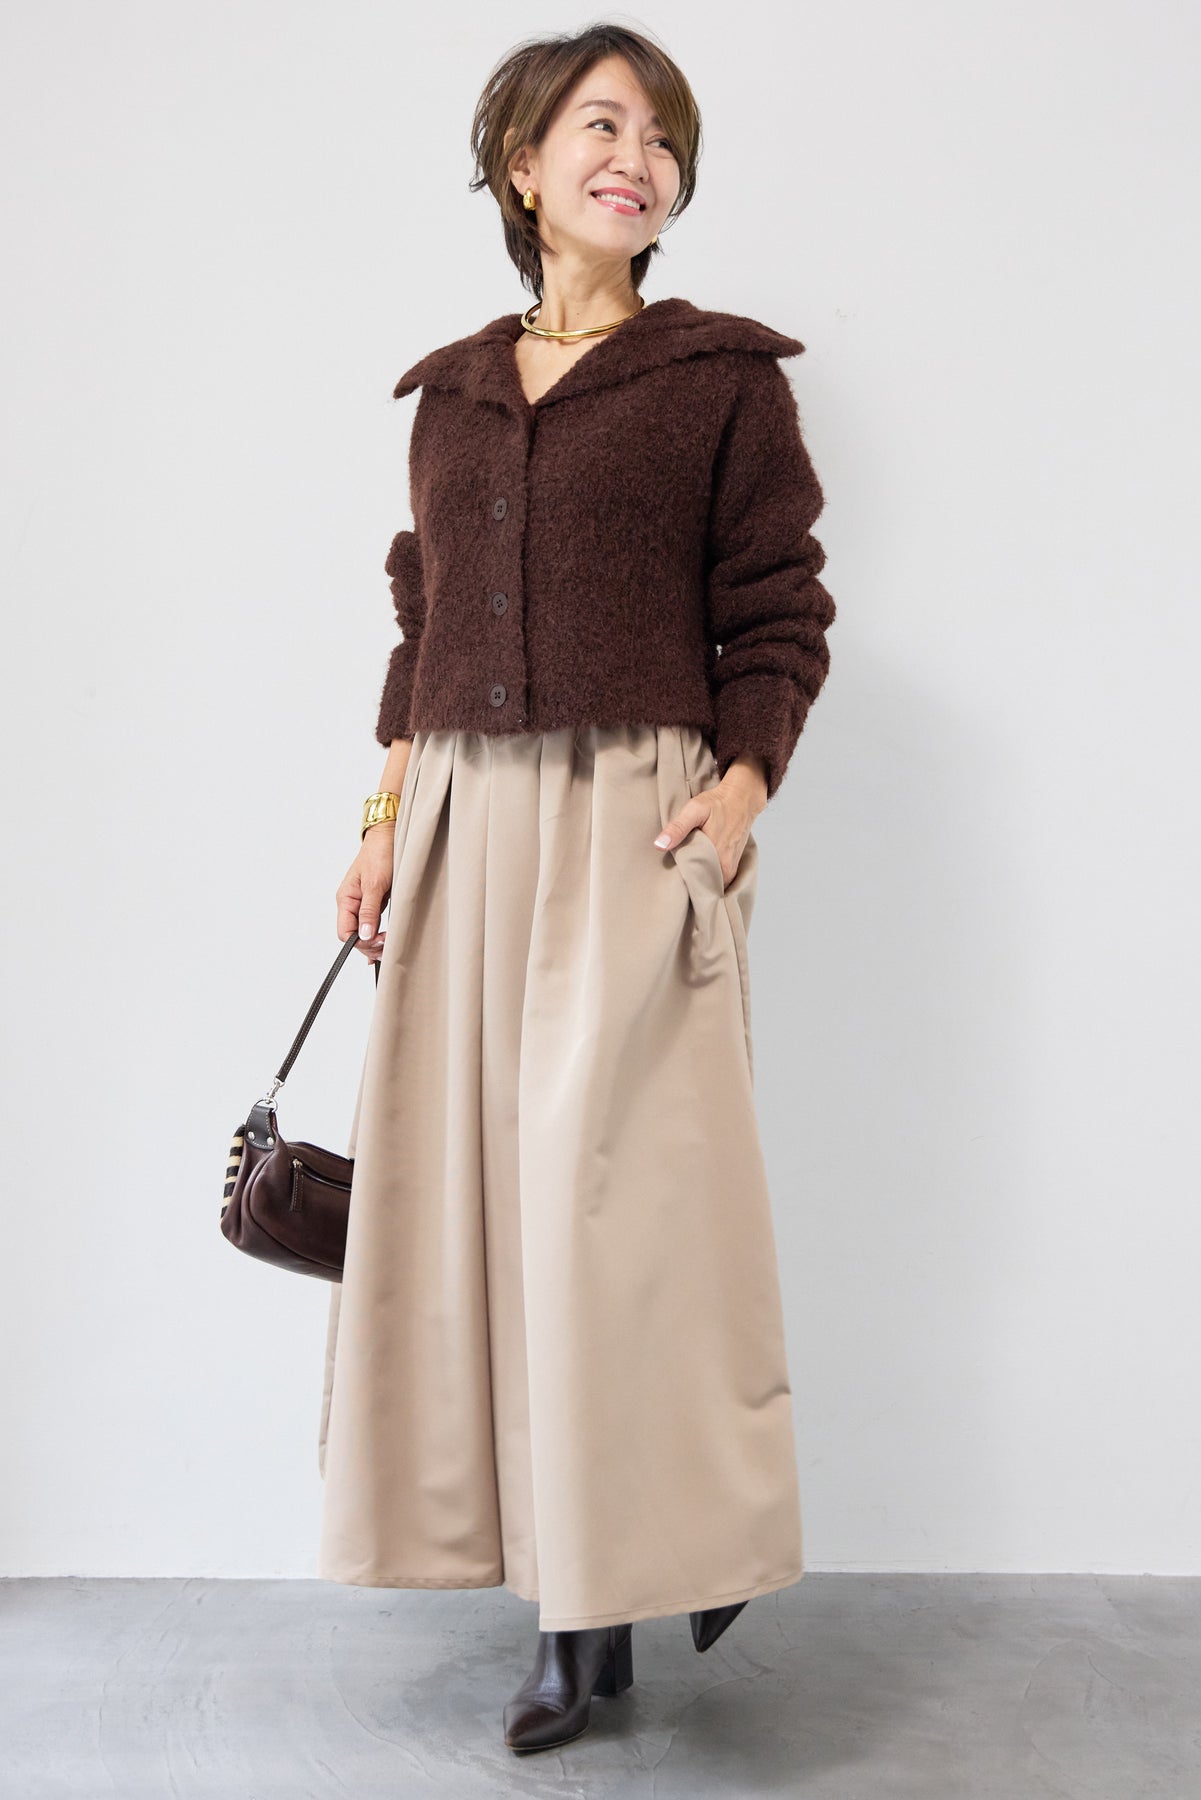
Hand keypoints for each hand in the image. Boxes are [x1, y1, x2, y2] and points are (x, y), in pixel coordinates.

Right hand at [336, 822, 394, 960]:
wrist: (388, 838)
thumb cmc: (379, 855)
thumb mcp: (375, 884)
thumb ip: (368, 911)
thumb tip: (364, 935)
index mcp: (345, 899)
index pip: (345, 932)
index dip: (360, 942)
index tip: (379, 942)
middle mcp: (351, 903)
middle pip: (353, 935)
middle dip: (369, 944)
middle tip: (387, 945)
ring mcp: (361, 903)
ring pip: (363, 931)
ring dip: (374, 941)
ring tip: (388, 944)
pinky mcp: (372, 902)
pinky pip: (371, 923)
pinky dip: (377, 934)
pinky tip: (383, 942)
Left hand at [652, 761, 764, 888]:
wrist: (742, 799)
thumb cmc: (718, 803)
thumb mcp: (695, 809)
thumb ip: (678, 828)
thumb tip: (659, 845)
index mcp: (716, 856)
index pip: (693, 882)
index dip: (679, 880)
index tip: (671, 874)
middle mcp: (726, 867)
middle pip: (702, 885)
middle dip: (688, 882)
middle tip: (676, 871)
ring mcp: (731, 868)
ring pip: (710, 884)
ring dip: (698, 880)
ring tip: (685, 869)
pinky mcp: (733, 866)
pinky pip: (718, 880)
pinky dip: (707, 876)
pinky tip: (697, 867)